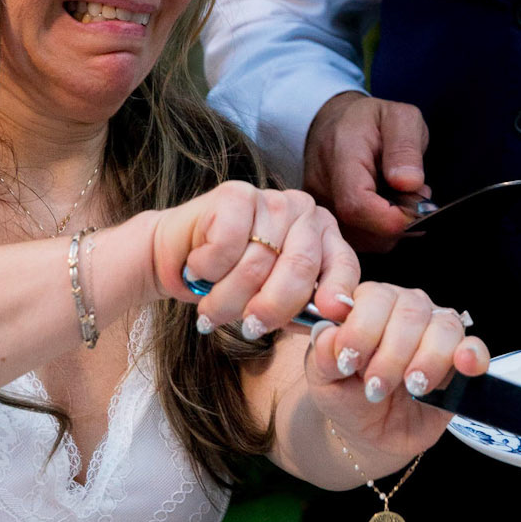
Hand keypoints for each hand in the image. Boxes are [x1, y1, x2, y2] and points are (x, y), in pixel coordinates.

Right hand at [150, 181, 357, 337]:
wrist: (177, 255)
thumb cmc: (230, 281)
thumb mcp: (273, 300)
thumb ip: (302, 310)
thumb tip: (330, 325)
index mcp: (323, 236)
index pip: (343, 264)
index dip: (337, 291)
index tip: (328, 314)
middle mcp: (304, 212)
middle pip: (300, 268)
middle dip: (271, 307)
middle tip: (250, 328)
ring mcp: (272, 199)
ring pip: (256, 265)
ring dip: (227, 298)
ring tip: (212, 308)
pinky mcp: (236, 193)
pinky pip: (226, 247)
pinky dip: (208, 269)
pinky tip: (200, 266)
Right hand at [303, 91, 429, 252]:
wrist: (333, 123)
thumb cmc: (370, 121)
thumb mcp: (400, 117)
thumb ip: (406, 147)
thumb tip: (408, 183)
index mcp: (342, 156)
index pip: (357, 204)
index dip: (390, 218)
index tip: (416, 210)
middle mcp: (321, 186)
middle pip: (359, 230)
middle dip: (397, 223)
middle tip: (414, 196)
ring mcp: (318, 207)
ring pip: (359, 241)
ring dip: (388, 229)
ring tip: (397, 198)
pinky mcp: (321, 221)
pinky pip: (354, 240)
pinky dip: (376, 231)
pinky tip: (383, 208)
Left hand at [304, 284, 487, 474]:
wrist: (370, 432)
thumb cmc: (346, 395)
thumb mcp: (322, 379)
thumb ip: (322, 354)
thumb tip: (330, 334)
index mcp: (370, 304)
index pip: (374, 297)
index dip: (362, 330)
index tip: (348, 363)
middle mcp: (407, 309)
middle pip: (410, 312)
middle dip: (391, 355)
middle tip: (376, 387)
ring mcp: (437, 331)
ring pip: (443, 327)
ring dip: (426, 360)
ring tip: (411, 388)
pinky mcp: (461, 360)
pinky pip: (475, 347)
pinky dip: (472, 354)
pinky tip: (463, 365)